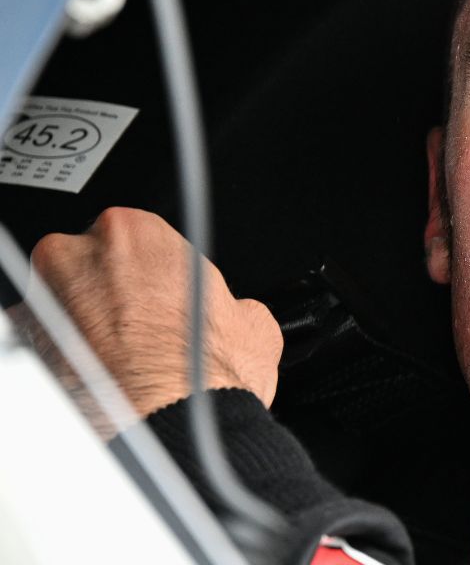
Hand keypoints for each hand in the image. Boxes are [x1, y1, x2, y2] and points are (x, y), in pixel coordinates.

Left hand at [31, 207, 282, 415]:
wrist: (171, 430)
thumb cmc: (205, 374)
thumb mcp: (253, 323)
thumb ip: (230, 303)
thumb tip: (232, 315)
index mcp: (136, 231)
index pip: (139, 237)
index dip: (156, 272)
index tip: (165, 296)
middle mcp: (78, 256)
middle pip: (89, 262)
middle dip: (111, 292)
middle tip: (143, 328)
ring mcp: (42, 301)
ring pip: (60, 302)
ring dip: (83, 324)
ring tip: (121, 360)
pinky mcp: (23, 347)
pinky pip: (40, 342)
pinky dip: (63, 357)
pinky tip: (97, 379)